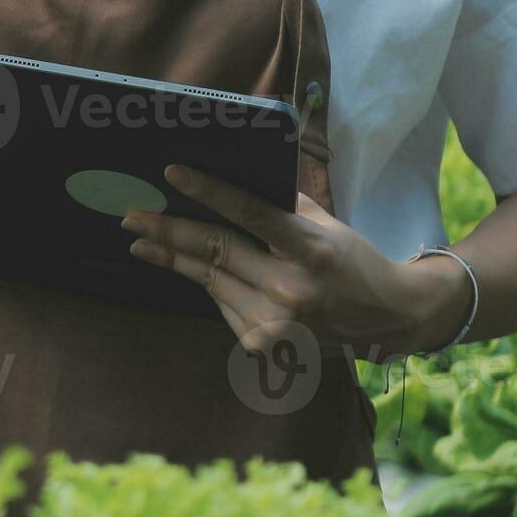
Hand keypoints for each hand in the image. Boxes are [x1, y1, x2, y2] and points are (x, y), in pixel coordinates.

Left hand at [122, 165, 470, 361]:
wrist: (386, 318)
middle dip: (166, 232)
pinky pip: (222, 303)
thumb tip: (234, 173)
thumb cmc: (350, 260)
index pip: (251, 215)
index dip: (209, 192)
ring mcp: (276, 321)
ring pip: (210, 279)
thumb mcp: (326, 226)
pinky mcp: (264, 343)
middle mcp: (292, 288)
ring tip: (140, 242)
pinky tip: (187, 269)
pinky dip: (206, 284)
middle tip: (130, 217)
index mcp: (311, 249)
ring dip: (172, 259)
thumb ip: (283, 204)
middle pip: (215, 250)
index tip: (172, 173)